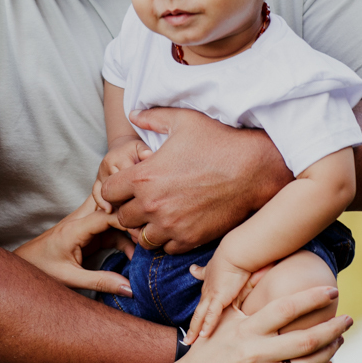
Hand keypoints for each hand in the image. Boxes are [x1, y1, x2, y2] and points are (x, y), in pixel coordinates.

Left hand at [14, 198, 135, 295]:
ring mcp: (83, 224)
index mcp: (73, 228)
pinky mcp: (87, 232)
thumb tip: (129, 288)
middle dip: (128, 214)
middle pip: (108, 205)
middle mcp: (79, 220)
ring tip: (143, 246)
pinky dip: (122, 238)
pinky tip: (131, 253)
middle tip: (147, 232)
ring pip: (111, 214)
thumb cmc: (41, 270)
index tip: (144, 235)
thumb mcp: (71, 279)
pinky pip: (109, 228)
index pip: (105, 215)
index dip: (126, 222)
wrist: (24, 266)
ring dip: (127, 227)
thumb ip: (100, 282)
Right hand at [93, 136, 152, 211]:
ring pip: (107, 193)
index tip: (147, 198)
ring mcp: (100, 174)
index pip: (127, 179)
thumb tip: (148, 156)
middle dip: (128, 199)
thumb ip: (145, 151)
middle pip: (117, 188)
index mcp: (118, 159)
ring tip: (127, 213)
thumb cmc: (133, 149)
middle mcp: (106, 166)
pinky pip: (96, 193)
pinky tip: (109, 211)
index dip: (137, 190)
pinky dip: (101, 203)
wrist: (120, 147)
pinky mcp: (97, 180)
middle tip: (140, 209)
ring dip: (117, 203)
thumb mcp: (140, 147)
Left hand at [101, 108, 289, 253]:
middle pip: (122, 218)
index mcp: (144, 176)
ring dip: (146, 227)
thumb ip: (153, 117)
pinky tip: (177, 223)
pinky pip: (166, 248)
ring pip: (141, 237)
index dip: (115, 187)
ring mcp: (171, 225)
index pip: (107, 192)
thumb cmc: (219, 141)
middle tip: (144, 199)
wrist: (254, 169)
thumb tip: (133, 114)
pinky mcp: (190, 239)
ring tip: (159, 214)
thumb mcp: (183, 120)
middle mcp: (152, 204)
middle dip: (129, 208)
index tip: (129, 184)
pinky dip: (168, 239)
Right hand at [115, 287, 350, 362]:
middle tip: (348, 320)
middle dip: (332, 329)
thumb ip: (247, 294)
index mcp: (246, 329)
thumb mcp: (225, 318)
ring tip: (338, 340)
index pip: (285, 309)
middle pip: (305, 341)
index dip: (312, 298)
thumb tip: (267, 266)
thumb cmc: (210, 347)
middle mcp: (255, 353)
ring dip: (329, 353)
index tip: (332, 291)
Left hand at [184, 251, 251, 343]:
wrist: (234, 252)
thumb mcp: (217, 267)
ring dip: (195, 330)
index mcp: (209, 287)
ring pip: (200, 316)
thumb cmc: (231, 258)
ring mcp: (212, 295)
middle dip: (192, 327)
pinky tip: (203, 335)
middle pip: (197, 313)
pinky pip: (211, 314)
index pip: (202, 305)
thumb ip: (205, 271)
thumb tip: (193, 268)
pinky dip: (207, 325)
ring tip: (189, 342)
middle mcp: (208, 292)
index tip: (194, 326)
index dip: (198, 316)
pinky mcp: (220, 297)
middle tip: (187, 340)